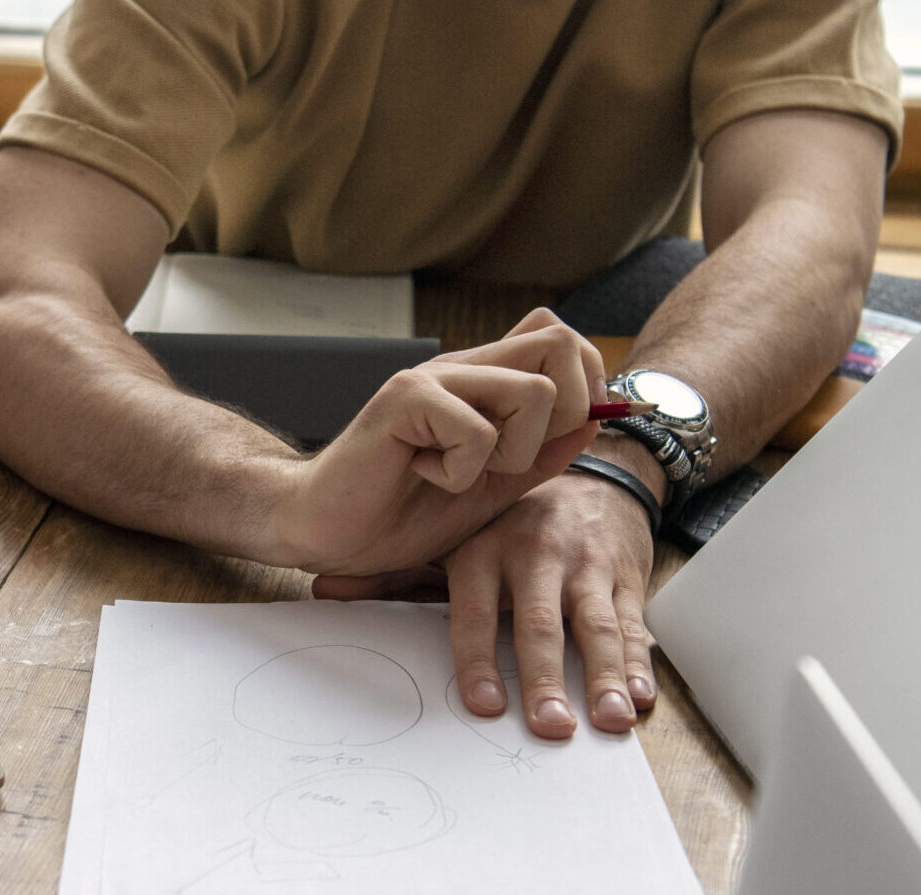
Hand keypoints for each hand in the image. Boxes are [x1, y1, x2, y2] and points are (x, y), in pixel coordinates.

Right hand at [268, 309, 606, 575]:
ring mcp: (432, 379)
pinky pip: (477, 432)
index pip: (560, 339)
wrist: (325, 530)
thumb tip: (596, 419)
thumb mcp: (490, 488)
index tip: (565, 436)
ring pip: (533, 392)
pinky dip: (461, 472)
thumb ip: (539, 455)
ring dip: (513, 452)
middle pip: (559, 343)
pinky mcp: (404, 400)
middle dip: (568, 412)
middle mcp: (461, 368)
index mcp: (483, 382)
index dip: (587, 384)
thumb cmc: (398, 512)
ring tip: (463, 473)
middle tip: (518, 458)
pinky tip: (423, 475)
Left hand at [316, 448, 659, 738]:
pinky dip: (640, 662)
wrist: (590, 474)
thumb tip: (325, 593)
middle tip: (549, 727)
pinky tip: (640, 697)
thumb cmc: (508, 526)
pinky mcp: (625, 575)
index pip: (476, 611)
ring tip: (609, 719)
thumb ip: (396, 577)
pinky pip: (633, 621)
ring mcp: (585, 565)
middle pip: (540, 625)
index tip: (484, 705)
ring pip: (596, 626)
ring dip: (605, 676)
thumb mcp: (453, 541)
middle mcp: (536, 554)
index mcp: (485, 550)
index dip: (478, 659)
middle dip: (546, 679)